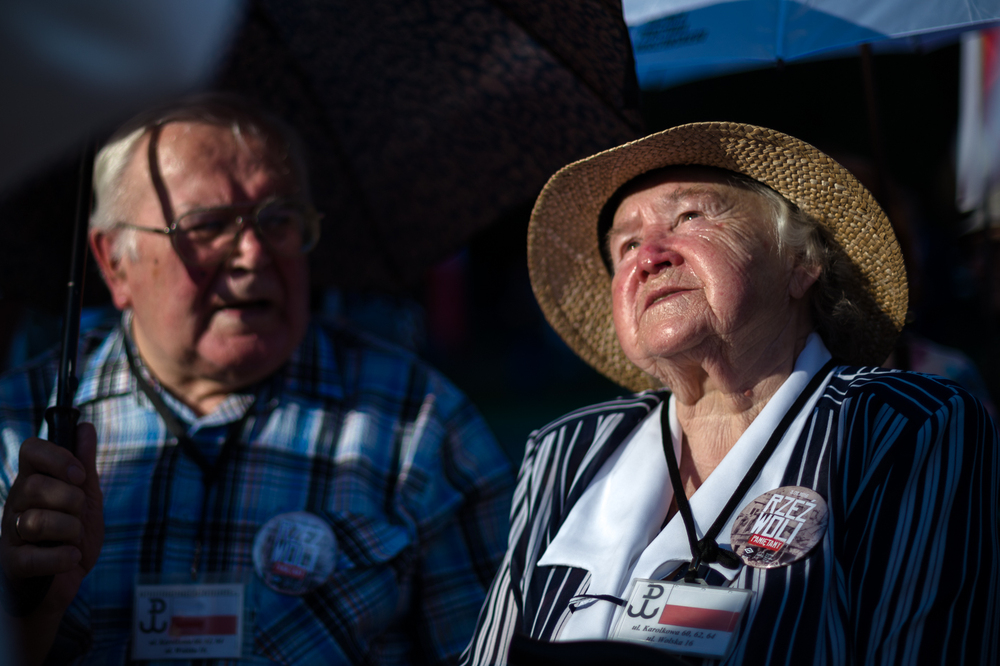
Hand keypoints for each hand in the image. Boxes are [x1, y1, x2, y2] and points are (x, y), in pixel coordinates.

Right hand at [1, 423, 103, 615]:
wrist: (65, 581)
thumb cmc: (70, 536)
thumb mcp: (85, 497)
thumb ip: (84, 465)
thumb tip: (85, 427)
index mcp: (34, 482)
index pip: (31, 450)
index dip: (57, 457)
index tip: (79, 475)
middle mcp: (16, 504)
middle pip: (34, 485)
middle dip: (69, 500)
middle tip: (76, 513)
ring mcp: (10, 535)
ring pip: (35, 521)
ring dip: (68, 530)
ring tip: (73, 538)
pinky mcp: (14, 565)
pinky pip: (33, 557)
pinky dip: (62, 557)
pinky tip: (71, 557)